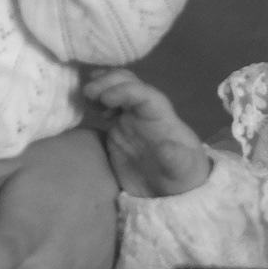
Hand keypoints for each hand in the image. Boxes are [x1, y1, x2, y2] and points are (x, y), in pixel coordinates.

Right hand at [81, 68, 212, 197]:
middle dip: (109, 81)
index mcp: (161, 117)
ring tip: (85, 95)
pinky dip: (96, 98)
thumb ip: (175, 159)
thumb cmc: (182, 175)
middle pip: (128, 83)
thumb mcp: (182, 171)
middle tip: (88, 91)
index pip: (144, 94)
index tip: (105, 97)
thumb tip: (166, 147)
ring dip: (101, 85)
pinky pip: (107, 105)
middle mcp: (145, 111)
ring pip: (116, 88)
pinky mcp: (118, 127)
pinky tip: (88, 106)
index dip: (125, 90)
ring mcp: (131, 117)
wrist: (172, 187)